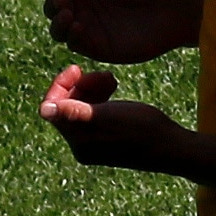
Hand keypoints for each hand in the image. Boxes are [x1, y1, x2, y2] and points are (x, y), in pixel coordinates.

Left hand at [38, 62, 186, 171]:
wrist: (172, 147)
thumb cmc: (144, 128)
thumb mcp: (108, 115)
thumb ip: (75, 112)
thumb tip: (43, 109)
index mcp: (78, 141)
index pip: (52, 109)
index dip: (60, 86)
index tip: (77, 68)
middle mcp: (81, 145)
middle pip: (65, 107)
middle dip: (80, 86)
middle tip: (103, 74)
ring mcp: (93, 143)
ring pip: (80, 107)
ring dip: (91, 89)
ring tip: (112, 79)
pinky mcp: (106, 138)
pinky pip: (93, 113)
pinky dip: (100, 97)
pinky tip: (113, 87)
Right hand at [44, 0, 198, 61]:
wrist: (172, 6)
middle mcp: (83, 7)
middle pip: (52, 8)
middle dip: (52, 4)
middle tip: (64, 0)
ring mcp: (89, 29)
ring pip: (58, 30)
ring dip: (56, 22)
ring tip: (67, 14)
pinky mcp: (97, 47)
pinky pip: (74, 44)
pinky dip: (71, 36)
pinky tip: (79, 26)